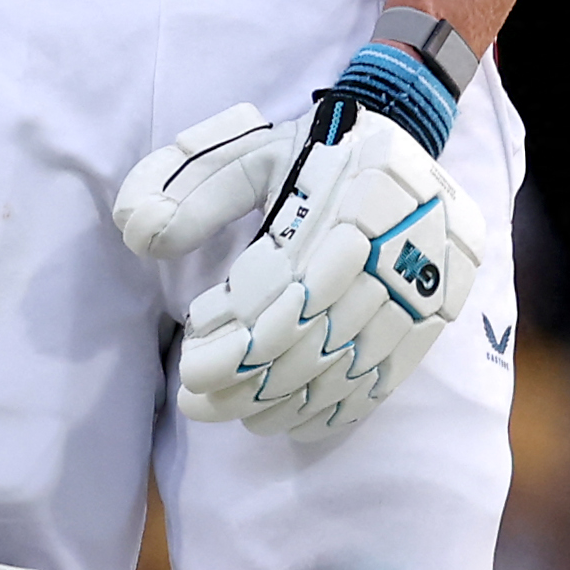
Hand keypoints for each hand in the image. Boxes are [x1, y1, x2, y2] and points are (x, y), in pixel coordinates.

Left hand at [114, 90, 490, 446]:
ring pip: (345, 372)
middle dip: (246, 385)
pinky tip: (290, 420)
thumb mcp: (254, 150)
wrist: (409, 150)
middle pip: (313, 345)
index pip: (287, 298)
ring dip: (281, 404)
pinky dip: (331, 410)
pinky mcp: (432, 321)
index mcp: (353, 200)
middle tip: (194, 402)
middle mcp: (398, 251)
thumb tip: (137, 236)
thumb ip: (195, 191)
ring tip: (230, 412)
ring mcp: (423, 292)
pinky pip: (381, 382)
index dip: (235, 343)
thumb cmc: (318, 152)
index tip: (189, 361)